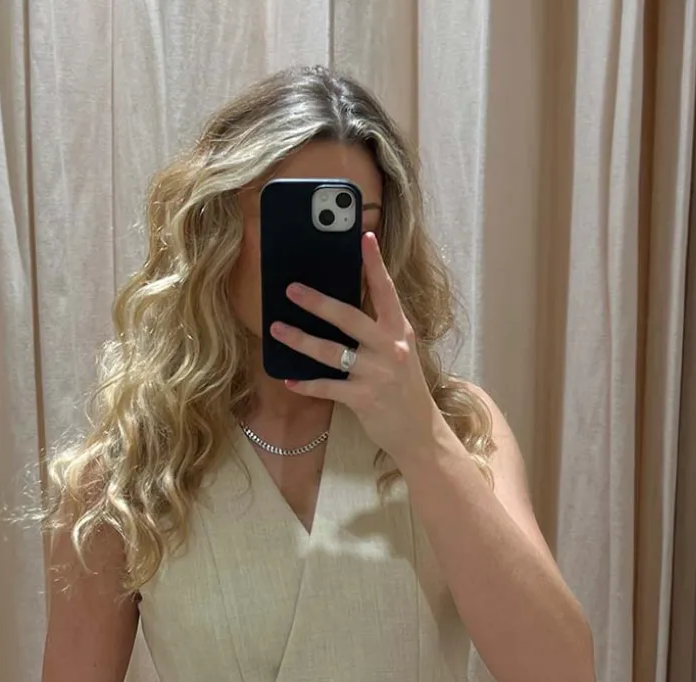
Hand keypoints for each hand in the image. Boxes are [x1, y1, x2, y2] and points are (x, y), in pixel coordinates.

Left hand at [269, 232, 445, 464]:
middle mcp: (389, 347)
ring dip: (300, 340)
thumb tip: (342, 308)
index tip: (364, 237)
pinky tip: (289, 380)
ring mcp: (375, 373)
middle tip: (292, 289)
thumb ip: (378, 330)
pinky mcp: (362, 398)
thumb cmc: (404, 388)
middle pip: (348, 317)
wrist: (418, 431)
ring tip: (277, 329)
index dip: (375, 264)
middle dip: (317, 302)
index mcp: (399, 330)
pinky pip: (327, 387)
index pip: (385, 291)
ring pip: (330, 352)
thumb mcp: (399, 352)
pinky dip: (306, 385)